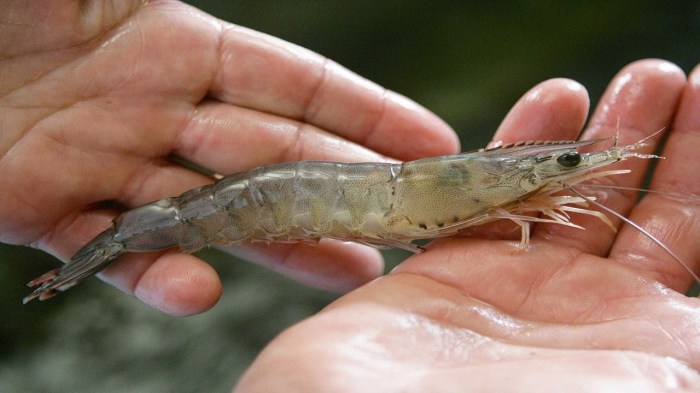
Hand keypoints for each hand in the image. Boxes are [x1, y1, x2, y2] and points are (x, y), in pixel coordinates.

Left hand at [0, 1, 458, 314]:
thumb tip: (232, 23)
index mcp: (172, 36)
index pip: (295, 83)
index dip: (366, 112)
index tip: (426, 145)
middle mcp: (152, 101)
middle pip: (271, 155)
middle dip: (343, 190)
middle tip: (402, 230)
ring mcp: (106, 159)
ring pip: (216, 213)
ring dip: (282, 245)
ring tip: (345, 272)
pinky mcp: (46, 207)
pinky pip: (120, 249)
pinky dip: (162, 273)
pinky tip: (200, 290)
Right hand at [234, 60, 699, 391]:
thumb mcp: (651, 388)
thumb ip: (683, 353)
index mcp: (641, 347)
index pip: (688, 240)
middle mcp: (580, 316)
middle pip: (629, 212)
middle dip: (651, 144)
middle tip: (667, 81)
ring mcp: (510, 293)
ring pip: (557, 197)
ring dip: (591, 136)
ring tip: (628, 83)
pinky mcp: (443, 276)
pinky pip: (485, 201)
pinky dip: (514, 151)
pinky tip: (547, 106)